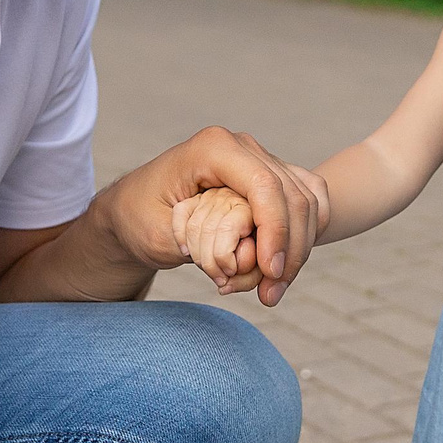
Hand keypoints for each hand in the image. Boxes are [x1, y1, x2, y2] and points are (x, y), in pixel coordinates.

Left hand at [105, 127, 327, 305]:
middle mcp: (242, 147)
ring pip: (306, 203)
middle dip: (290, 250)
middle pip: (292, 196)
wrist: (135, 207)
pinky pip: (307, 202)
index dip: (275, 230)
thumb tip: (245, 255)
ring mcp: (259, 159)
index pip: (264, 184)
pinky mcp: (270, 176)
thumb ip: (197, 244)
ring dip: (297, 251)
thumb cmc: (139, 217)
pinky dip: (304, 236)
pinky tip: (284, 267)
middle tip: (269, 295)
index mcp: (212, 148)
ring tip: (271, 291)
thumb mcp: (154, 235)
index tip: (269, 271)